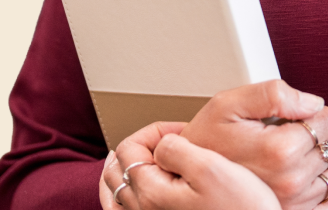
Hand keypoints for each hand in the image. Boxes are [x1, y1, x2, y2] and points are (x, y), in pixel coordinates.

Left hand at [100, 121, 279, 209]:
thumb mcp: (211, 168)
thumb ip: (176, 149)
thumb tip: (161, 143)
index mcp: (151, 193)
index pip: (129, 148)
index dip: (154, 131)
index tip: (181, 132)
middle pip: (118, 168)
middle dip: (140, 147)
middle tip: (167, 142)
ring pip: (116, 192)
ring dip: (126, 169)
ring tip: (141, 157)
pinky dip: (123, 196)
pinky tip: (137, 189)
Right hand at [180, 80, 327, 209]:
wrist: (190, 177)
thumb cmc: (206, 141)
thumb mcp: (228, 103)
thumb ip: (273, 93)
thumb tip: (312, 103)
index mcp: (278, 150)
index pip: (327, 120)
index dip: (313, 112)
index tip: (296, 115)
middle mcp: (289, 180)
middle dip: (317, 134)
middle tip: (291, 133)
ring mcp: (293, 202)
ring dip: (319, 160)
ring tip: (292, 155)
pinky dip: (321, 187)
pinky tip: (301, 177)